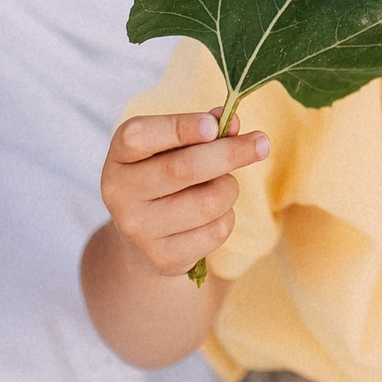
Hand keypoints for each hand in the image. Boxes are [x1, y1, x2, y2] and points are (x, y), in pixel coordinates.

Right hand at [101, 109, 269, 277]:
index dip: (179, 128)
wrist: (143, 236)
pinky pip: (215, 232)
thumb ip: (202, 130)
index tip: (214, 126)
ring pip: (207, 202)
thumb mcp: (171, 148)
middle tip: (262, 143)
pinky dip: (227, 217)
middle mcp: (120, 194)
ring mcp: (138, 230)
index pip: (139, 136)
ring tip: (223, 185)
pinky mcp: (162, 258)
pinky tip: (216, 214)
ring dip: (229, 188)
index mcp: (119, 157)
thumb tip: (233, 123)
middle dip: (230, 153)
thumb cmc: (164, 178)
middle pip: (182, 169)